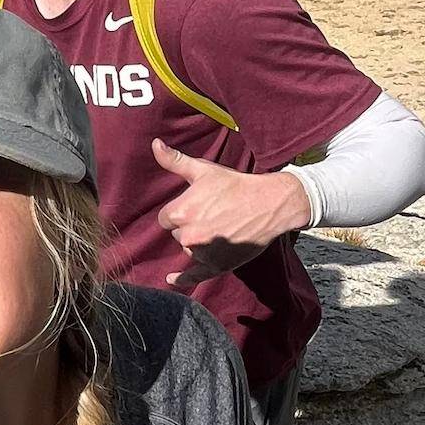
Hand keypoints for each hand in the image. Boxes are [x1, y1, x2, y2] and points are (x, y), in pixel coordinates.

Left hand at [151, 139, 309, 285]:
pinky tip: (171, 280)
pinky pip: (193, 277)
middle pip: (178, 234)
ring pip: (189, 250)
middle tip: (213, 215)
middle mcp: (188, 236)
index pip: (166, 218)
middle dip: (190, 226)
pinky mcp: (216, 266)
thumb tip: (154, 144)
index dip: (180, 212)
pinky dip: (182, 279)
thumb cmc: (235, 185)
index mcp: (180, 212)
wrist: (270, 204)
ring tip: (220, 228)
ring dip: (199, 243)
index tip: (197, 206)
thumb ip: (175, 160)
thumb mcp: (204, 170)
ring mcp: (203, 254)